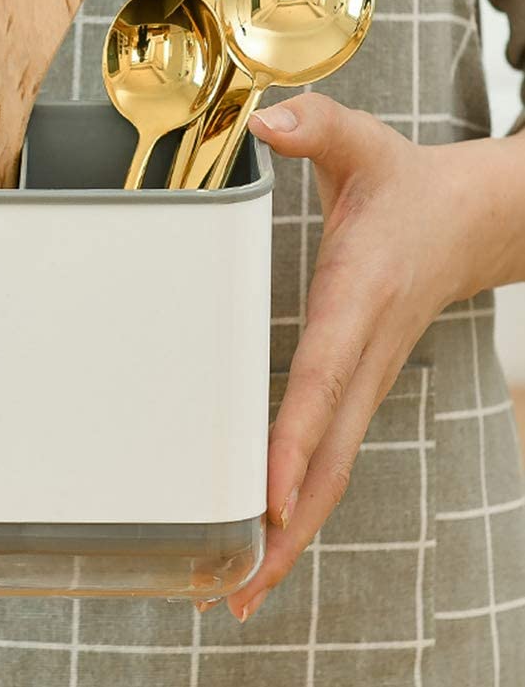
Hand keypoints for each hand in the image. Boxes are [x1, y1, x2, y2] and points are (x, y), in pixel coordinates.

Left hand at [222, 93, 486, 621]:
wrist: (473, 220)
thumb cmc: (408, 190)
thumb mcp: (362, 146)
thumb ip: (317, 129)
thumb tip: (271, 123)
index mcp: (359, 301)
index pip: (323, 378)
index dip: (294, 436)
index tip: (264, 495)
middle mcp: (365, 355)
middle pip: (327, 455)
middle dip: (286, 524)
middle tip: (234, 584)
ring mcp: (367, 378)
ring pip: (331, 467)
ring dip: (290, 528)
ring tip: (240, 583)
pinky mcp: (360, 384)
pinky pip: (329, 452)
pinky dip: (299, 496)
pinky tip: (268, 528)